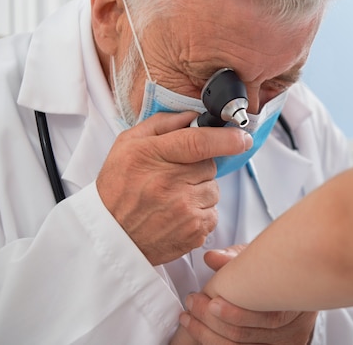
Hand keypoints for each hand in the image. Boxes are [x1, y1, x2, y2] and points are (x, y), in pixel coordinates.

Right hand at [96, 112, 251, 264]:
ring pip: (213, 190)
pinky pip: (213, 214)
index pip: (198, 142)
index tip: (242, 138)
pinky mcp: (194, 232)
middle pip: (209, 165)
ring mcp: (184, 210)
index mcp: (152, 156)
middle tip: (174, 177)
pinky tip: (177, 215)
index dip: (226, 138)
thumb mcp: (127, 145)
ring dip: (200, 191)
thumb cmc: (118, 188)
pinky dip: (200, 213)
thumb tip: (192, 116)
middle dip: (199, 168)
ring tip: (172, 198)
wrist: (110, 237)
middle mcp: (169, 183)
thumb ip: (161, 124)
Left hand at [171, 246, 317, 343]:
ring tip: (188, 317)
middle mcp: (293, 330)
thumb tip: (211, 257)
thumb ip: (235, 258)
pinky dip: (214, 341)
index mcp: (295, 304)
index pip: (267, 317)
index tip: (211, 300)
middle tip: (191, 303)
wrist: (292, 284)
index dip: (235, 313)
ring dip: (207, 335)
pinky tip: (199, 329)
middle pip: (246, 335)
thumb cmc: (275, 268)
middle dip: (211, 322)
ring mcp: (281, 344)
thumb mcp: (259, 257)